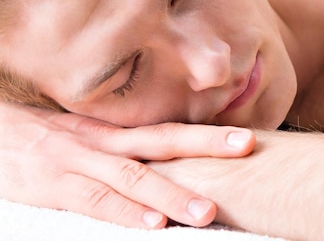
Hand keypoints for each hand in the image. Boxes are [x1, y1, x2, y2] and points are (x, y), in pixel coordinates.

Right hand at [0, 102, 254, 228]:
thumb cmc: (47, 139)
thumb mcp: (90, 136)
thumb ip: (126, 147)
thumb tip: (170, 161)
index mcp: (116, 131)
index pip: (169, 129)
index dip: (208, 133)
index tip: (247, 136)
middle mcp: (106, 142)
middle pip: (163, 141)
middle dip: (207, 144)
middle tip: (246, 146)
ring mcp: (81, 162)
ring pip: (133, 176)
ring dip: (171, 193)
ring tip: (206, 211)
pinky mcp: (56, 186)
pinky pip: (94, 200)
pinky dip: (124, 213)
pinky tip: (152, 224)